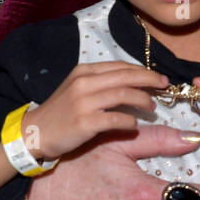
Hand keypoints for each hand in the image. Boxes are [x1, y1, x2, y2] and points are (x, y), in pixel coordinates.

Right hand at [22, 62, 170, 160]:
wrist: (35, 133)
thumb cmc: (60, 111)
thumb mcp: (77, 88)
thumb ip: (101, 82)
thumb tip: (132, 82)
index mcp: (84, 71)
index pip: (120, 66)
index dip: (142, 71)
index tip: (157, 77)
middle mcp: (85, 83)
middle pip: (126, 76)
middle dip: (150, 80)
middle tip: (164, 86)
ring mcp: (84, 102)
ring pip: (124, 95)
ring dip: (143, 100)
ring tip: (152, 107)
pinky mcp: (85, 123)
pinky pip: (116, 118)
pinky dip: (130, 121)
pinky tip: (135, 125)